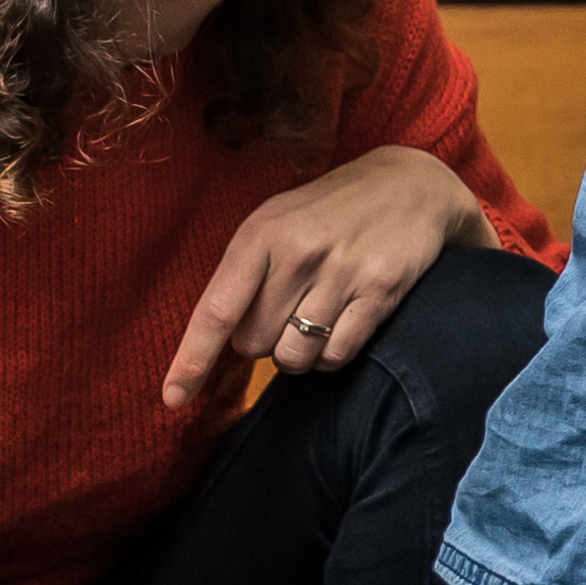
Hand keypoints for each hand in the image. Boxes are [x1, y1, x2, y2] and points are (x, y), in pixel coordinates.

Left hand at [166, 142, 490, 408]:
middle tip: (285, 311)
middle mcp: (299, 253)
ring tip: (311, 323)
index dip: (193, 360)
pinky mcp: (380, 292)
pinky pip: (337, 354)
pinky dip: (331, 356)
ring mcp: (342, 273)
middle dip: (262, 340)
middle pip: (254, 343)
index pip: (216, 310)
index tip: (173, 398)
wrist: (412, 186)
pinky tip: (338, 328)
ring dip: (297, 354)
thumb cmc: (330, 212)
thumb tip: (218, 340)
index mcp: (262, 234)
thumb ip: (245, 273)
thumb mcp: (277, 222)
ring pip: (295, 356)